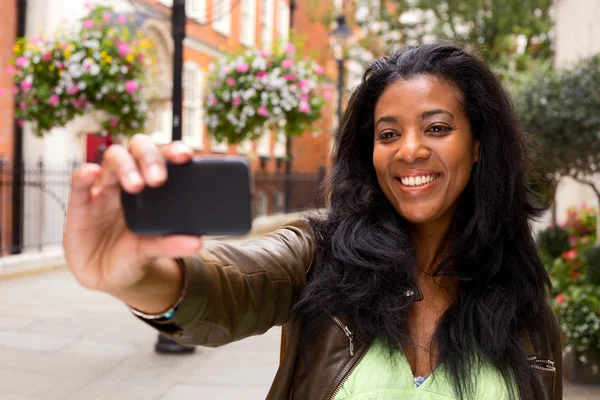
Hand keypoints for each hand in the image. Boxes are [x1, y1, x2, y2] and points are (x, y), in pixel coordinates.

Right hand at [63, 135, 202, 302]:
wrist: (105, 275)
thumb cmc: (132, 253)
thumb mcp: (151, 250)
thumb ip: (171, 244)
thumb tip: (196, 242)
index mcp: (150, 187)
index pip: (162, 158)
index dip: (172, 151)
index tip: (186, 156)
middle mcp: (127, 181)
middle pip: (136, 151)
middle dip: (149, 158)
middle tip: (158, 179)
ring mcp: (102, 190)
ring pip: (112, 161)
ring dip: (125, 167)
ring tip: (135, 185)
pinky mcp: (79, 205)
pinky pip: (78, 184)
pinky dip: (83, 175)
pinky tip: (91, 172)